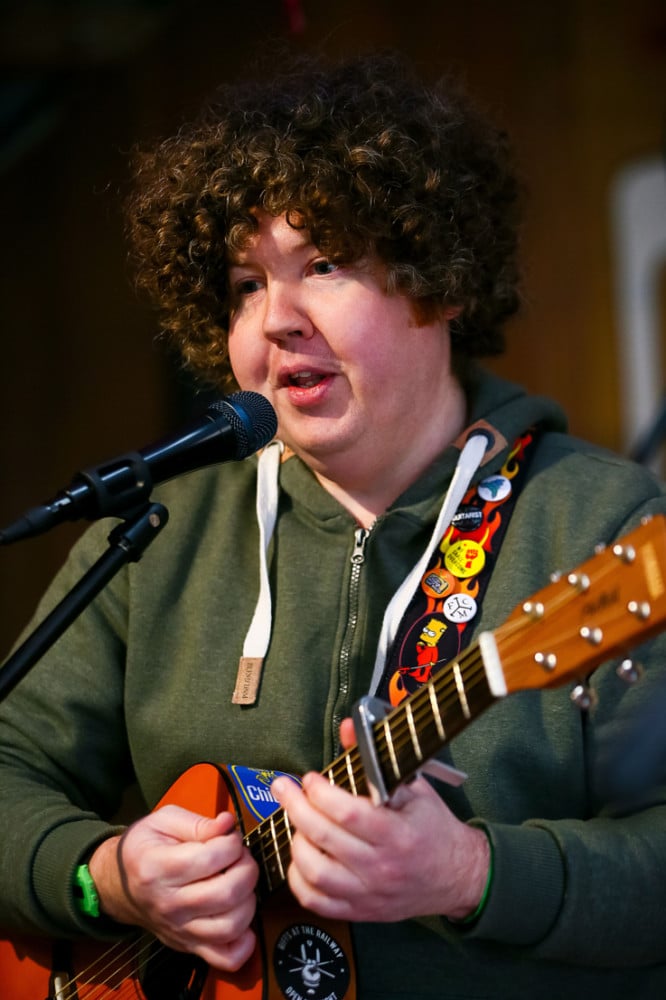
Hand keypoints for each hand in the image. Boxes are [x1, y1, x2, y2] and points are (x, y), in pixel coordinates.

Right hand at [88, 805, 258, 971]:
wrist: (119, 885)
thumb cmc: (144, 849)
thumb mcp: (163, 821)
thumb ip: (198, 822)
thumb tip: (227, 824)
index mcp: (158, 868)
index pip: (210, 859)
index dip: (232, 843)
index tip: (231, 837)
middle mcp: (169, 904)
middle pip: (226, 894)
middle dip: (247, 868)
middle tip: (241, 857)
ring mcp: (180, 929)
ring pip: (230, 927)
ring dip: (248, 900)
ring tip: (241, 882)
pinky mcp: (188, 945)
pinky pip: (224, 957)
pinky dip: (243, 944)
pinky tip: (243, 919)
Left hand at [271, 718, 488, 923]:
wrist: (456, 875)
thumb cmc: (434, 828)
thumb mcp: (413, 787)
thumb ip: (376, 758)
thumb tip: (350, 728)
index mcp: (397, 834)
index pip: (348, 814)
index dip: (320, 793)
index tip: (310, 778)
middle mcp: (380, 867)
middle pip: (324, 839)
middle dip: (295, 808)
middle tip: (283, 788)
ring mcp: (368, 893)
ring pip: (315, 873)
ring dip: (296, 843)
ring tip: (296, 822)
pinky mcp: (360, 910)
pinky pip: (317, 902)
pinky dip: (298, 880)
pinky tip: (300, 858)